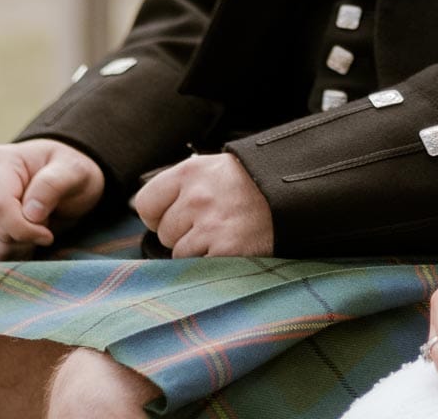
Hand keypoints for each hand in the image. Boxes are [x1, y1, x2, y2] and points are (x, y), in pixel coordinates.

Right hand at [0, 138, 104, 261]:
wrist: (68, 180)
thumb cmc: (71, 172)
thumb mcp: (74, 171)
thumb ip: (53, 185)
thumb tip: (31, 213)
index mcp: (2, 161)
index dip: (22, 228)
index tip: (47, 235)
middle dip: (24, 237)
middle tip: (47, 225)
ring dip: (17, 247)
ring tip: (38, 231)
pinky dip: (9, 254)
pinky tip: (28, 243)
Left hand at [130, 153, 274, 256]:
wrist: (292, 195)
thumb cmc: (249, 183)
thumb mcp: (212, 169)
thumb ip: (180, 186)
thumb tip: (147, 212)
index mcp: (190, 172)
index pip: (145, 204)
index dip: (159, 215)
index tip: (177, 216)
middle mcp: (197, 197)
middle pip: (164, 233)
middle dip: (183, 234)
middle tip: (211, 223)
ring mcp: (211, 225)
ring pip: (179, 254)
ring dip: (198, 251)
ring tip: (223, 234)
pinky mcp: (226, 250)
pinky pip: (199, 267)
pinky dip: (213, 263)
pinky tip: (230, 247)